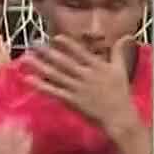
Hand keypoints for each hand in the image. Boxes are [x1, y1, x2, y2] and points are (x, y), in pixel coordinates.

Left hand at [25, 34, 139, 132]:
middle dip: (47, 52)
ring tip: (25, 58)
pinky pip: (53, 92)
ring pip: (55, 75)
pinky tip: (28, 80)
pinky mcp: (71, 101)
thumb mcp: (121, 70)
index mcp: (97, 66)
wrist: (119, 118)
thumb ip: (119, 52)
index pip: (80, 52)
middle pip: (63, 62)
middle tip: (32, 43)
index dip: (67, 44)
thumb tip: (128, 35)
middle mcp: (85, 75)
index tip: (54, 37)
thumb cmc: (120, 94)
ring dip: (39, 66)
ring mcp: (77, 88)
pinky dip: (41, 85)